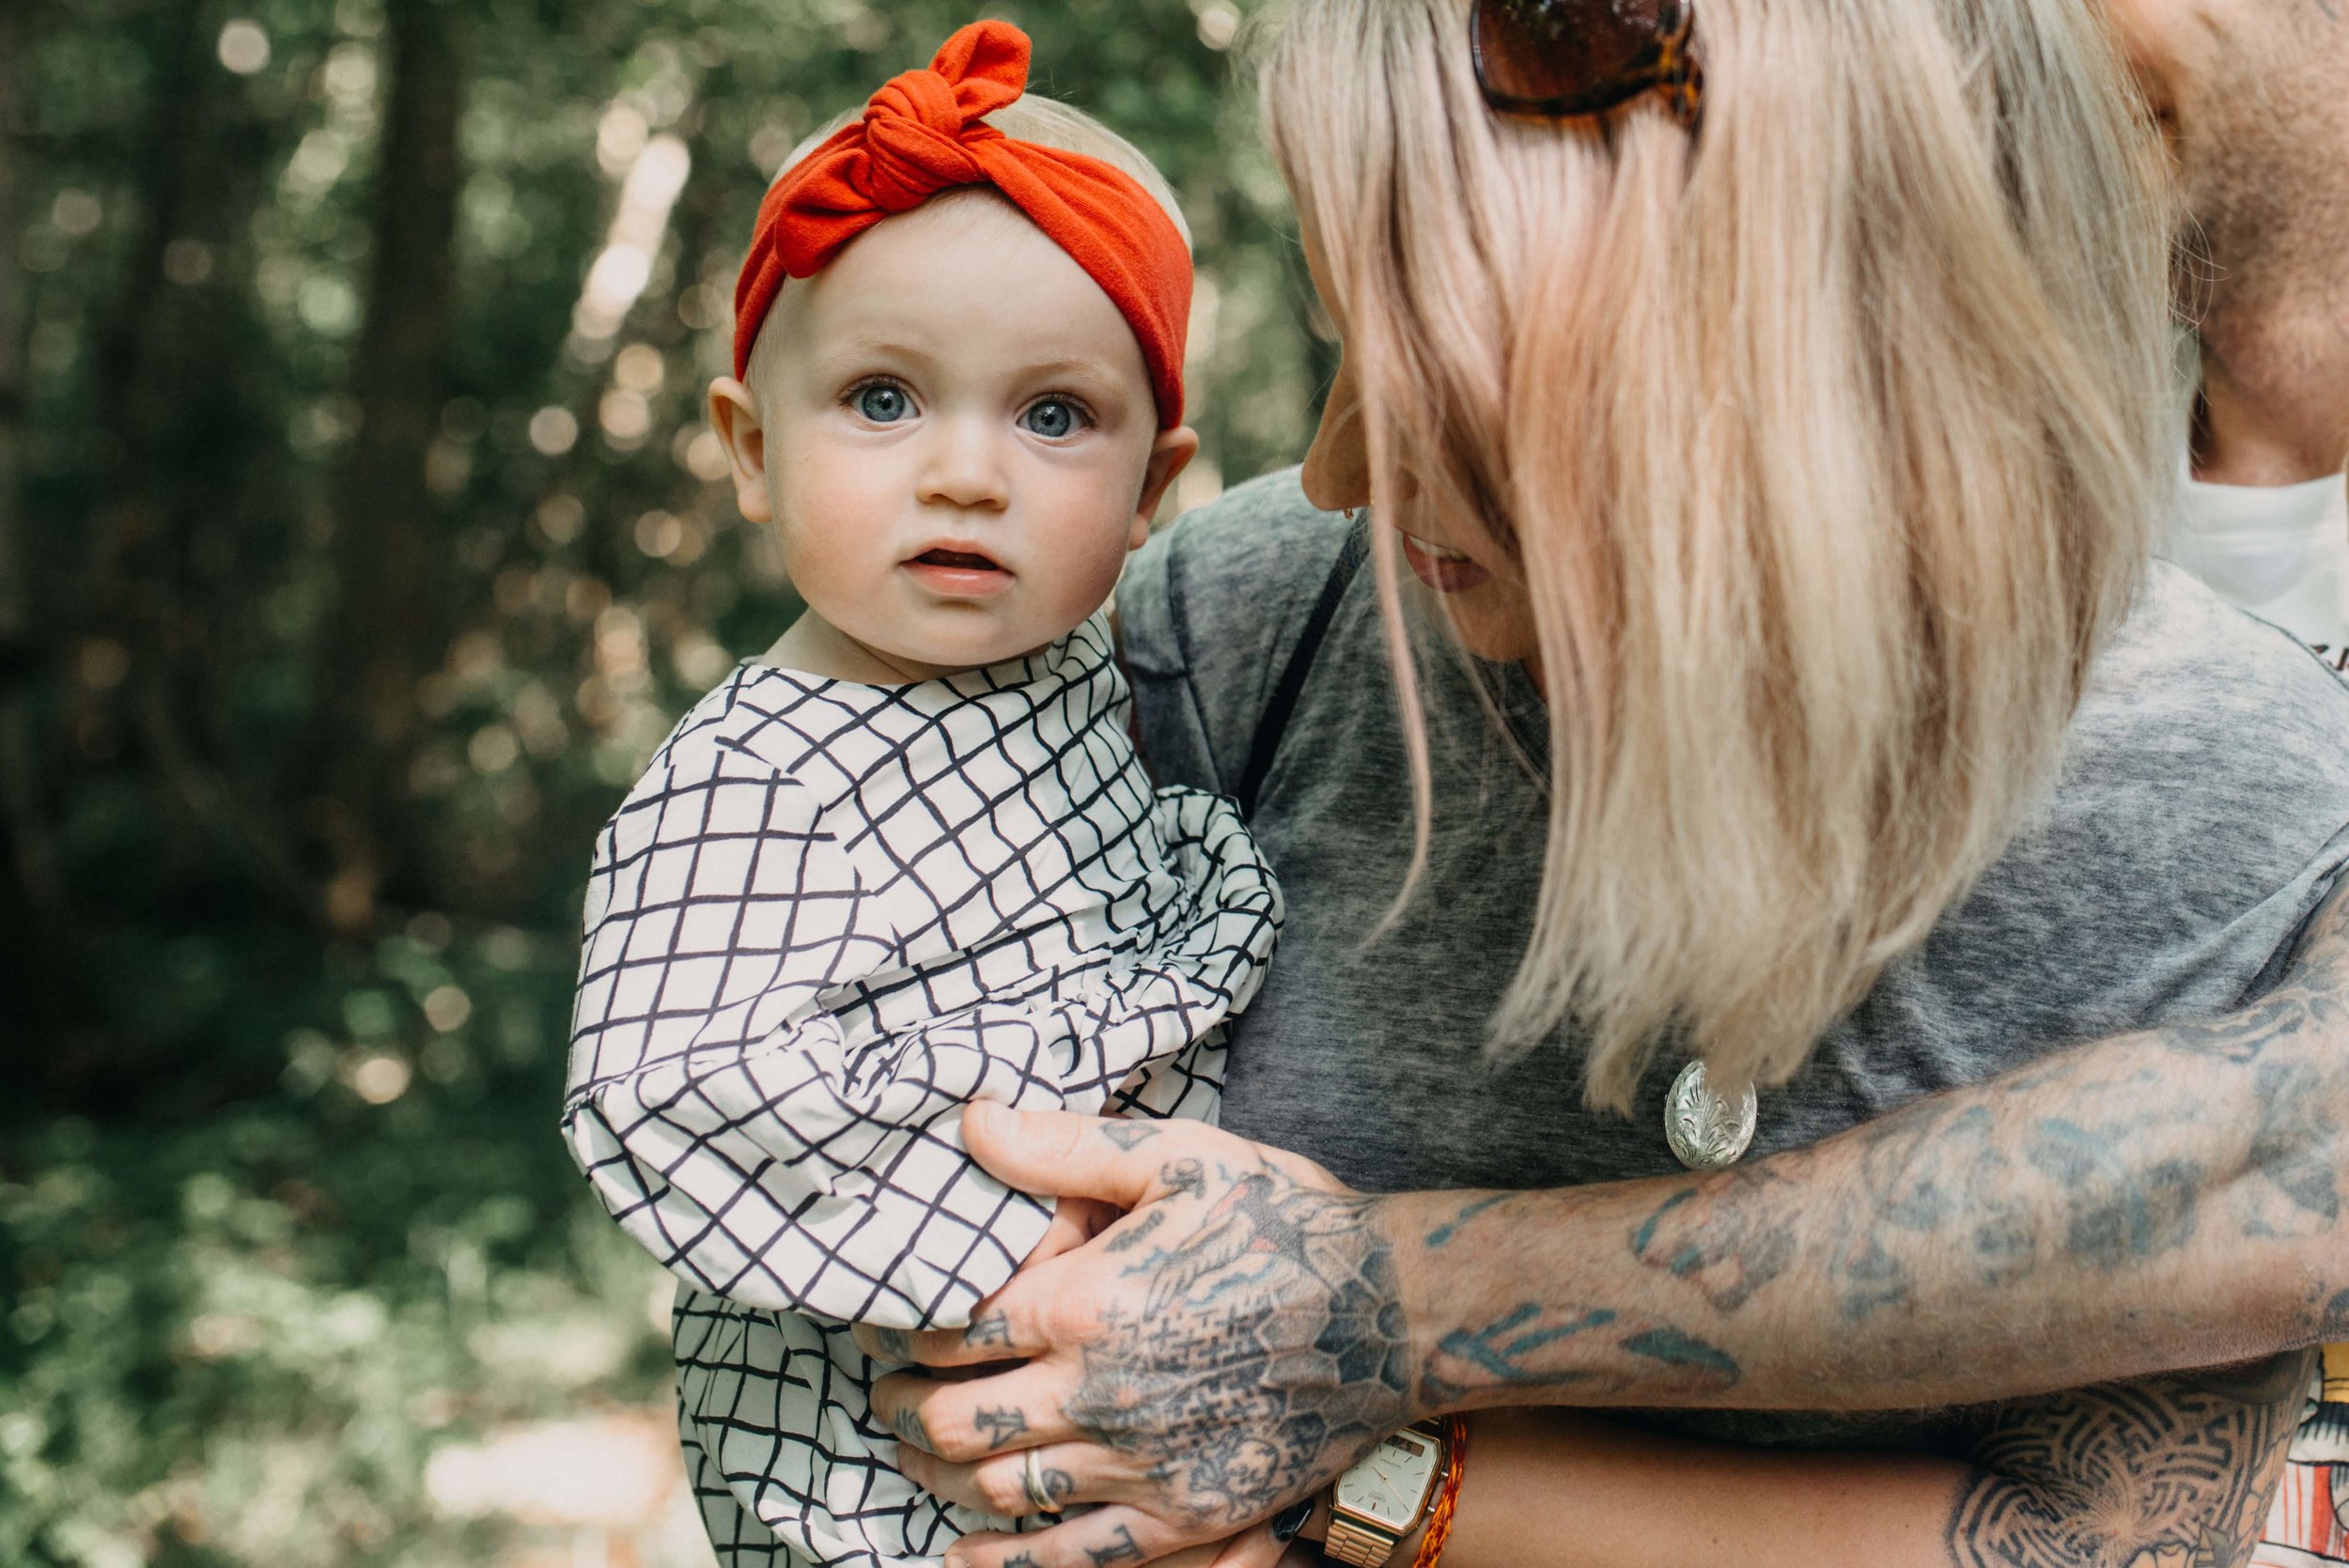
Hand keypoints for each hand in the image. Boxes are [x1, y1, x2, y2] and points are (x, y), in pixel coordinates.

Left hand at [854, 1105, 1421, 1567]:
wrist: (1394, 1311)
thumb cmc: (1286, 1220)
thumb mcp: (1180, 1157)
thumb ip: (1063, 1148)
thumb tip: (968, 1119)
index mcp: (1086, 1301)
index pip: (950, 1331)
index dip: (899, 1333)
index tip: (882, 1331)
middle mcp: (1101, 1392)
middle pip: (957, 1421)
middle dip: (903, 1410)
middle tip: (886, 1398)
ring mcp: (1142, 1463)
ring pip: (1001, 1490)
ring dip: (941, 1477)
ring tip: (920, 1456)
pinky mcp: (1186, 1515)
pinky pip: (1074, 1556)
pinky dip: (1008, 1562)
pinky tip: (967, 1553)